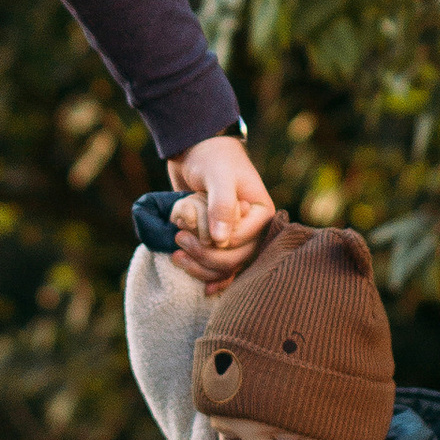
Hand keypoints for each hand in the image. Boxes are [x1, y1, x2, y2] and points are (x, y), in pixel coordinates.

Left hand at [166, 133, 276, 287]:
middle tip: (178, 242)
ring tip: (176, 257)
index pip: (243, 243)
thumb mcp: (218, 175)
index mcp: (262, 214)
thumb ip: (222, 204)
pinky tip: (204, 291)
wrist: (197, 148)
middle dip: (206, 257)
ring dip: (202, 269)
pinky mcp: (221, 240)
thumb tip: (221, 240)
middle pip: (237, 259)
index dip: (216, 245)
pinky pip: (222, 268)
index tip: (186, 233)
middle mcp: (254, 229)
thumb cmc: (211, 157)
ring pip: (228, 268)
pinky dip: (212, 278)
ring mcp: (238, 237)